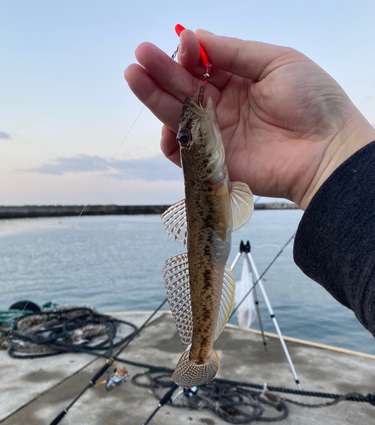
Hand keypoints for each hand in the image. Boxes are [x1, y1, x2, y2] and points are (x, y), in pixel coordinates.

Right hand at [125, 30, 374, 208]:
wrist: (326, 150)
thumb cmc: (312, 101)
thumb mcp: (276, 61)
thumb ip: (235, 51)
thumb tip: (197, 36)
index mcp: (240, 80)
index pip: (203, 65)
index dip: (190, 54)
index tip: (184, 43)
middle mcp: (225, 106)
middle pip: (185, 88)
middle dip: (162, 71)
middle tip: (140, 56)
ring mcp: (219, 134)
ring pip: (179, 115)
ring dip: (155, 97)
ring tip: (135, 76)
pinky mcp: (216, 161)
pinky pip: (184, 152)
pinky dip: (171, 141)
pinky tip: (165, 126)